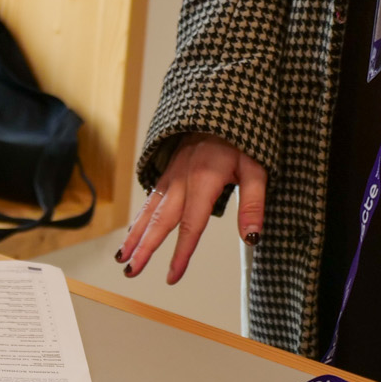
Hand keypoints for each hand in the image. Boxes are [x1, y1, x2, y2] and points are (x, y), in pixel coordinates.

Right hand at [115, 134, 265, 283]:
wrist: (222, 104)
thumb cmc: (242, 137)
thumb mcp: (257, 167)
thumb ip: (253, 204)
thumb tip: (252, 237)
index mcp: (204, 180)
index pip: (191, 226)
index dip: (181, 254)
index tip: (172, 277)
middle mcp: (182, 180)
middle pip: (161, 221)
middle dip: (145, 249)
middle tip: (132, 271)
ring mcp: (172, 175)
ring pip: (149, 211)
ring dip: (135, 236)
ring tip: (122, 258)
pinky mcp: (168, 172)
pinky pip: (150, 199)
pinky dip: (139, 218)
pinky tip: (132, 233)